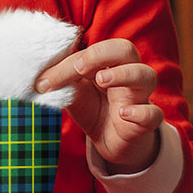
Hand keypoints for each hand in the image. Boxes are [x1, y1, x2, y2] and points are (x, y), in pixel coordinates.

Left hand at [35, 38, 162, 172]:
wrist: (111, 142)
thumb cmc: (94, 109)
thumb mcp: (74, 94)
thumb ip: (62, 82)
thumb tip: (38, 77)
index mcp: (108, 63)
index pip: (93, 51)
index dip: (69, 62)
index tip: (45, 81)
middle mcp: (127, 74)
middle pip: (126, 49)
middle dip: (101, 54)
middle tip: (79, 68)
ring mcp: (139, 97)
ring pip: (146, 75)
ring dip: (124, 74)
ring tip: (102, 80)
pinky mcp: (146, 122)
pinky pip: (153, 114)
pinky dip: (141, 112)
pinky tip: (123, 113)